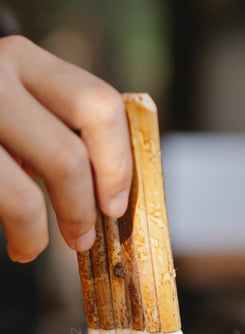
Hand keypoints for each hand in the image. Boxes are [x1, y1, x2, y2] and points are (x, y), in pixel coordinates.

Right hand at [0, 35, 131, 261]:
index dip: (118, 165)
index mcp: (27, 60)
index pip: (99, 107)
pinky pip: (4, 205)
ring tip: (36, 247)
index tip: (115, 205)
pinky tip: (20, 244)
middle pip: (68, 156)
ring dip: (39, 234)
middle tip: (83, 238)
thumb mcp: (24, 103)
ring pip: (25, 196)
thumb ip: (62, 125)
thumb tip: (112, 190)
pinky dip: (20, 236)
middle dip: (82, 210)